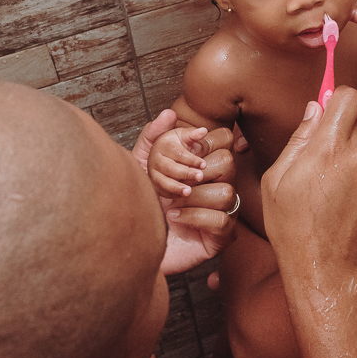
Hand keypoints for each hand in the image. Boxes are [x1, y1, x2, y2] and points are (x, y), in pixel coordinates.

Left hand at [132, 110, 238, 273]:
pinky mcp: (219, 239)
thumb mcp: (139, 166)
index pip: (226, 140)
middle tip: (176, 181)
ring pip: (227, 193)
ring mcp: (221, 212)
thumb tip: (169, 114)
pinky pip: (222, 221)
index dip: (207, 141)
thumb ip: (151, 138)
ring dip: (194, 197)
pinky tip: (175, 218)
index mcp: (204, 165)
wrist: (128, 243)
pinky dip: (194, 217)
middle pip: (229, 163)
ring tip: (172, 203)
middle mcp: (216, 185)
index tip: (186, 151)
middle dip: (196, 170)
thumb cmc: (139, 205)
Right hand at [146, 125, 210, 198]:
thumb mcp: (182, 136)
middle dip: (185, 173)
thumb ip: (192, 133)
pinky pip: (161, 192)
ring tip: (189, 191)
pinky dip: (171, 195)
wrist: (158, 155)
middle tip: (200, 176)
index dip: (191, 159)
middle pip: (169, 167)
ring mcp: (152, 173)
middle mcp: (155, 159)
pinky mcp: (153, 184)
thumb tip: (203, 130)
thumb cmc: (173, 145)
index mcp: (163, 145)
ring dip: (176, 187)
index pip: (177, 153)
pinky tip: (182, 197)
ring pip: (162, 182)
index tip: (204, 164)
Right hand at [262, 88, 356, 275]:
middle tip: (321, 157)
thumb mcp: (277, 178)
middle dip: (340, 131)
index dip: (338, 97)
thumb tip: (315, 108)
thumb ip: (300, 138)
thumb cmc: (291, 225)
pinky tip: (346, 202)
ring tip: (331, 189)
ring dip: (353, 158)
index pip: (348, 97)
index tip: (329, 105)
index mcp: (328, 148)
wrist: (322, 267)